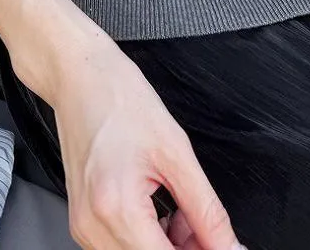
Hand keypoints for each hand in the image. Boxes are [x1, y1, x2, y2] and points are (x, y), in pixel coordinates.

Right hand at [43, 32, 245, 249]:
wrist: (80, 77)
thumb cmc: (119, 99)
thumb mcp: (176, 152)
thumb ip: (207, 211)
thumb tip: (228, 247)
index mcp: (117, 207)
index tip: (221, 244)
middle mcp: (92, 224)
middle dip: (186, 249)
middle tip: (204, 226)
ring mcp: (83, 225)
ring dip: (167, 246)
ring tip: (181, 211)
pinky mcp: (82, 220)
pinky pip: (121, 247)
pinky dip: (147, 237)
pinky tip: (160, 211)